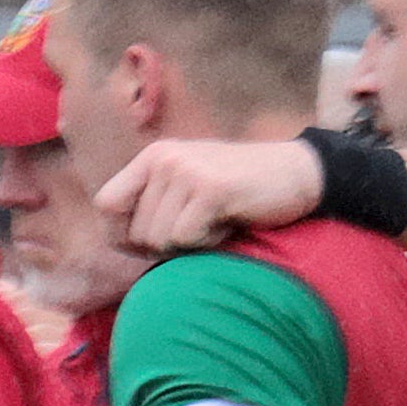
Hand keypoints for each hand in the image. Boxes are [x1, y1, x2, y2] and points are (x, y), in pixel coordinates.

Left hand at [105, 135, 322, 254]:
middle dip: (162, 245)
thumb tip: (114, 240)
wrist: (300, 173)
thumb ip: (152, 203)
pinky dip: (207, 242)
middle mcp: (164, 159)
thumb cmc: (240, 190)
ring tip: (216, 220)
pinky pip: (185, 238)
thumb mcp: (187, 187)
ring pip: (159, 238)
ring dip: (189, 243)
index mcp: (153, 157)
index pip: (106, 204)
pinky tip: (228, 222)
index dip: (119, 234)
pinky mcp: (211, 190)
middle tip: (199, 230)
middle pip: (134, 230)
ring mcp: (187, 171)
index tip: (144, 248)